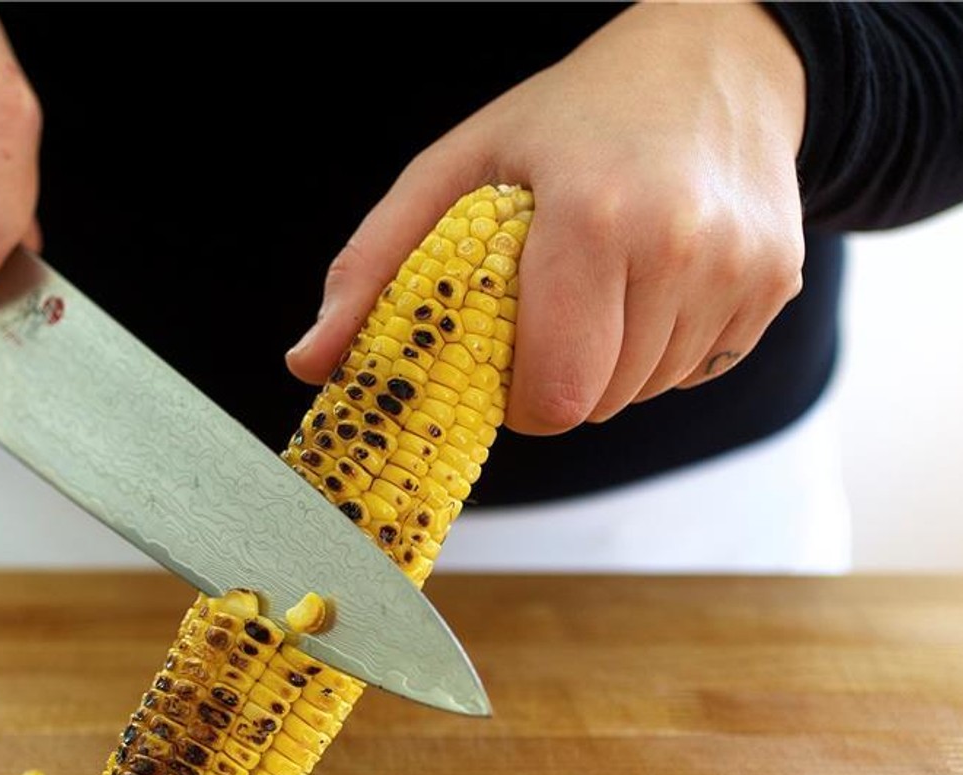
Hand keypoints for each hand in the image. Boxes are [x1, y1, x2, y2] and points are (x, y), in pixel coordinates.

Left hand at [285, 3, 806, 433]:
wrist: (717, 60)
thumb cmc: (572, 117)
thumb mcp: (458, 168)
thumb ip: (373, 266)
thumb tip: (307, 362)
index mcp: (592, 220)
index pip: (554, 396)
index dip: (520, 402)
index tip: (506, 364)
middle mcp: (681, 249)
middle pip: (597, 404)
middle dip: (560, 380)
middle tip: (551, 310)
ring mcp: (742, 270)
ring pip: (647, 393)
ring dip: (612, 366)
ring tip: (604, 285)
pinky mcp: (776, 285)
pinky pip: (697, 370)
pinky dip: (664, 350)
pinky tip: (654, 284)